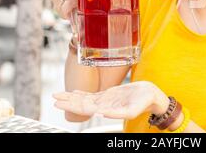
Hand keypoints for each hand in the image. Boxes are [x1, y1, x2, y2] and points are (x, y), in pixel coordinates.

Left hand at [53, 81, 169, 119]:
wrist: (151, 95)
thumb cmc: (145, 102)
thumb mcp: (133, 109)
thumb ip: (118, 113)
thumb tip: (101, 113)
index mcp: (107, 109)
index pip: (84, 108)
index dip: (71, 105)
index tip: (59, 103)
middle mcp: (103, 106)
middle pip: (81, 104)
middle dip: (67, 101)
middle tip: (54, 98)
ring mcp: (105, 100)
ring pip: (84, 99)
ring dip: (71, 97)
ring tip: (59, 95)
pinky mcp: (108, 95)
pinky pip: (92, 94)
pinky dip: (82, 93)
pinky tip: (74, 91)